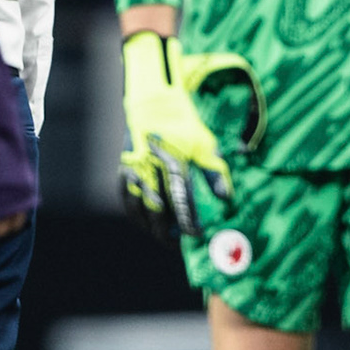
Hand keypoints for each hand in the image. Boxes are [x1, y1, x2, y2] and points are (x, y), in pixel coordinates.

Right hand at [118, 31, 236, 240]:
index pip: (181, 198)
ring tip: (166, 239)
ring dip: (152, 227)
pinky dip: (137, 215)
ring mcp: (133, 169)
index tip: (198, 235)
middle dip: (168, 230)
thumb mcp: (205, 144)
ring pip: (139, 208)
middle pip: (157, 208)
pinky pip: (127, 200)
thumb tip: (226, 198)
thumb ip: (215, 172)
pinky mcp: (123, 171)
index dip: (189, 220)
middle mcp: (150, 166)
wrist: (153, 104)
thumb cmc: (185, 126)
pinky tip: (147, 225)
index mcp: (172, 159)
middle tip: (180, 245)